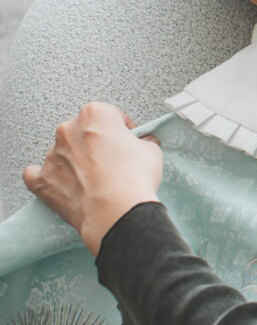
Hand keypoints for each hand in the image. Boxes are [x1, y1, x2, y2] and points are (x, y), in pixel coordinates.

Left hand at [23, 102, 162, 255]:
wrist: (116, 210)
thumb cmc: (132, 178)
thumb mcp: (152, 151)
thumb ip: (142, 142)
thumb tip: (142, 145)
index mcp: (95, 114)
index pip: (111, 115)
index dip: (123, 129)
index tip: (128, 139)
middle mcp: (69, 130)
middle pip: (83, 130)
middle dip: (97, 142)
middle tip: (113, 158)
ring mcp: (52, 155)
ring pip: (62, 151)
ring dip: (76, 160)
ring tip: (96, 177)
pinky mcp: (42, 180)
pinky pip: (36, 173)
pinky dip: (48, 176)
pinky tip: (61, 181)